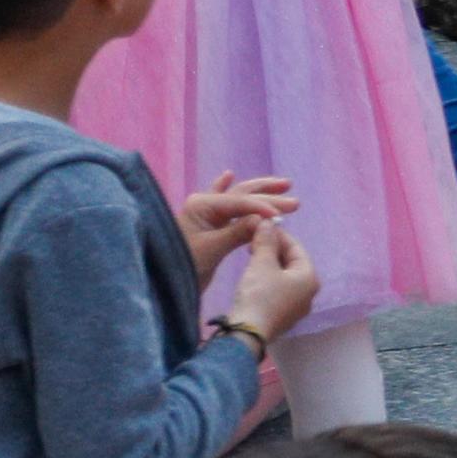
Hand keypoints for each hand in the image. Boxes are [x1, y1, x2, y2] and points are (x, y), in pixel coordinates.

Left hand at [177, 172, 295, 264]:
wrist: (162, 283)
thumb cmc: (183, 265)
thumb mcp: (212, 249)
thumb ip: (237, 232)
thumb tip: (265, 218)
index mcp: (202, 205)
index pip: (239, 202)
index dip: (262, 206)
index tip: (284, 213)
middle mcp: (204, 204)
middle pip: (241, 195)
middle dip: (269, 196)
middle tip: (295, 201)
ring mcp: (205, 213)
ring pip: (238, 199)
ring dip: (260, 194)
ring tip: (283, 187)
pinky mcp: (206, 225)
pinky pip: (222, 205)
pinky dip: (225, 188)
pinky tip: (228, 174)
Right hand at [229, 220, 321, 344]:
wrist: (246, 334)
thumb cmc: (259, 295)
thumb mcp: (261, 263)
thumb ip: (266, 241)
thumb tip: (268, 222)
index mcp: (310, 278)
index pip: (296, 248)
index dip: (278, 234)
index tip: (261, 226)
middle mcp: (308, 294)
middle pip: (291, 262)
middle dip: (273, 249)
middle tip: (253, 241)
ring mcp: (297, 308)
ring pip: (284, 276)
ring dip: (269, 263)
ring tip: (251, 255)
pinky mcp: (283, 317)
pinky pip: (278, 290)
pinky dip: (267, 279)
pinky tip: (253, 276)